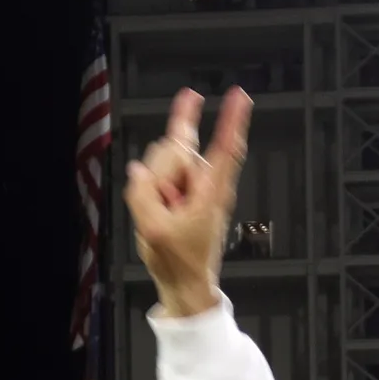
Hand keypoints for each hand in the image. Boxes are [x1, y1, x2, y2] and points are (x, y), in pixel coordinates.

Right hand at [126, 87, 251, 318]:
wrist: (186, 283)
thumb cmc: (180, 261)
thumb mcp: (155, 231)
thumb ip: (144, 196)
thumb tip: (138, 171)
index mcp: (211, 193)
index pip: (225, 149)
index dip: (231, 120)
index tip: (239, 96)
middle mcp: (208, 183)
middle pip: (179, 149)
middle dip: (163, 170)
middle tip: (166, 205)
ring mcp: (197, 185)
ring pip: (167, 160)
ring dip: (159, 182)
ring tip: (166, 212)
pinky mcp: (186, 190)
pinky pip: (164, 172)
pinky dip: (158, 185)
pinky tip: (162, 206)